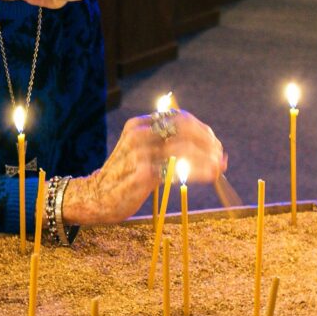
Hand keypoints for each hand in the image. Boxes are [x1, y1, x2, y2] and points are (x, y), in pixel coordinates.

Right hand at [62, 110, 227, 225]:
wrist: (96, 198)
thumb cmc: (123, 178)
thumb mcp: (140, 152)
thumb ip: (164, 146)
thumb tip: (205, 148)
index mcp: (139, 125)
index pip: (178, 117)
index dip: (201, 129)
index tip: (214, 144)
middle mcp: (139, 134)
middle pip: (184, 128)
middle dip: (208, 142)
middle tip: (221, 156)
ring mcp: (140, 153)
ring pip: (184, 148)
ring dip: (207, 158)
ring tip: (219, 168)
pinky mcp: (142, 173)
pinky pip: (178, 169)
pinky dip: (198, 171)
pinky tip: (208, 176)